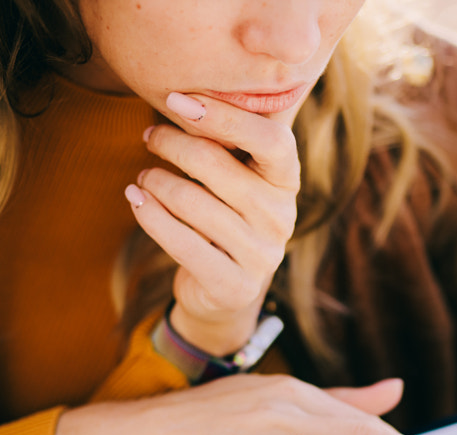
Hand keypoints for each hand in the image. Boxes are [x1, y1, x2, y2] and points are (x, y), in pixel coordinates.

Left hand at [124, 92, 300, 354]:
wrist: (228, 289)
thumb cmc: (226, 215)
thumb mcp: (238, 177)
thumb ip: (228, 141)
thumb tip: (186, 92)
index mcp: (287, 183)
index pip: (272, 140)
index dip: (224, 116)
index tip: (177, 100)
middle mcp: (282, 218)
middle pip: (218, 166)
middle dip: (172, 144)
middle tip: (149, 136)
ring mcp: (262, 255)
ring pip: (192, 202)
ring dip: (155, 182)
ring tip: (143, 177)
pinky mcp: (234, 285)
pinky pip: (181, 242)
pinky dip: (150, 215)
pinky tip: (136, 200)